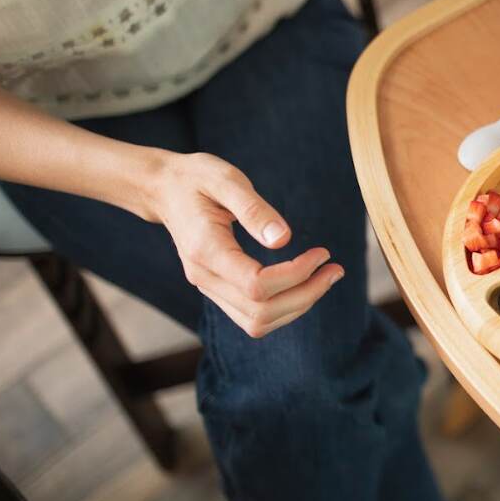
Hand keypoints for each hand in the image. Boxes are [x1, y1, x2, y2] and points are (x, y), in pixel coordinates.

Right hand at [148, 152, 342, 337]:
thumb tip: (284, 240)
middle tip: (335, 269)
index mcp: (205, 251)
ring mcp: (209, 288)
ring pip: (258, 322)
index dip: (295, 275)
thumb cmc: (197, 179)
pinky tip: (304, 284)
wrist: (164, 189)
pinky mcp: (218, 290)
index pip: (256, 285)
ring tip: (326, 278)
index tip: (322, 253)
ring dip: (298, 305)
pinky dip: (284, 307)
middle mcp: (204, 277)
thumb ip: (253, 209)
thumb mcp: (226, 179)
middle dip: (306, 294)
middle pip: (261, 311)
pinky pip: (253, 316)